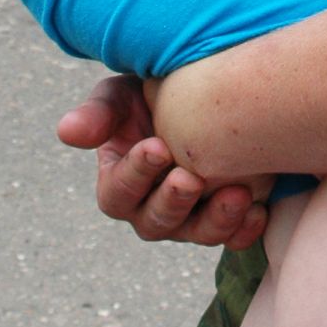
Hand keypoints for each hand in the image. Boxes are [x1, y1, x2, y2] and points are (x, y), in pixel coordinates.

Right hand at [57, 75, 267, 248]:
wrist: (204, 94)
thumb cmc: (154, 91)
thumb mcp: (122, 95)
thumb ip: (99, 113)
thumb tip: (66, 132)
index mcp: (120, 182)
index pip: (118, 192)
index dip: (136, 174)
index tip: (157, 146)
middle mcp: (152, 207)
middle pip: (156, 222)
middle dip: (173, 202)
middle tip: (190, 178)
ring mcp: (190, 217)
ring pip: (197, 233)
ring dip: (215, 219)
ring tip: (237, 194)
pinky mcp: (226, 217)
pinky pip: (234, 235)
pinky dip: (245, 228)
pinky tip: (259, 211)